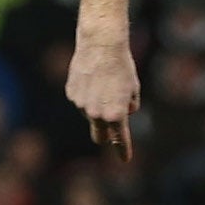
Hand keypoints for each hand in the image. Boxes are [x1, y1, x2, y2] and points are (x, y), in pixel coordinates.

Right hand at [65, 31, 141, 160]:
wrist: (101, 45)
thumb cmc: (122, 66)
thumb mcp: (133, 88)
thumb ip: (129, 106)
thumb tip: (123, 113)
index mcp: (116, 115)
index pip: (120, 139)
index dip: (123, 150)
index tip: (125, 159)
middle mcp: (96, 114)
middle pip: (99, 135)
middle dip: (104, 137)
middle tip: (107, 136)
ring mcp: (81, 105)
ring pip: (90, 113)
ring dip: (96, 106)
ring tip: (103, 84)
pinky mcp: (71, 94)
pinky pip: (80, 100)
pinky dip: (86, 94)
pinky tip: (91, 79)